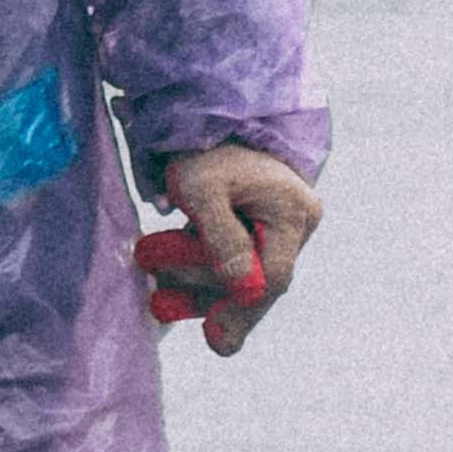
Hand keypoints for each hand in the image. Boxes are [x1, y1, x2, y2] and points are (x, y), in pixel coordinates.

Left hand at [149, 145, 321, 358]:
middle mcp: (294, 223)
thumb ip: (221, 237)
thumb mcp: (203, 188)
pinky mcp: (253, 225)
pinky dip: (200, 272)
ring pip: (242, 275)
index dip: (241, 309)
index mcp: (293, 213)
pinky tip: (167, 284)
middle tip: (161, 305)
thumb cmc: (207, 147)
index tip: (213, 337)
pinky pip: (232, 260)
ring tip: (157, 298)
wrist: (208, 114)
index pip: (272, 276)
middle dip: (208, 298)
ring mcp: (276, 225)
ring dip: (198, 290)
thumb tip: (241, 288)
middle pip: (258, 281)